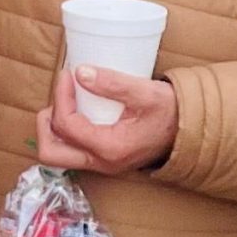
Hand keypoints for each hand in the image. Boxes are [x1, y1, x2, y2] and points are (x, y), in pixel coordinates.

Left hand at [35, 68, 178, 175]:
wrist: (190, 132)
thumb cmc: (172, 113)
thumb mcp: (146, 93)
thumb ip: (113, 83)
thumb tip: (79, 72)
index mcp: (110, 148)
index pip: (67, 125)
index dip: (60, 96)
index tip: (68, 74)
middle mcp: (102, 162)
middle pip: (51, 152)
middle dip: (46, 122)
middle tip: (59, 96)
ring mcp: (102, 163)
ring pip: (58, 154)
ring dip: (54, 127)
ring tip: (66, 101)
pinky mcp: (104, 158)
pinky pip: (72, 150)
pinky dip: (66, 130)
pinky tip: (78, 109)